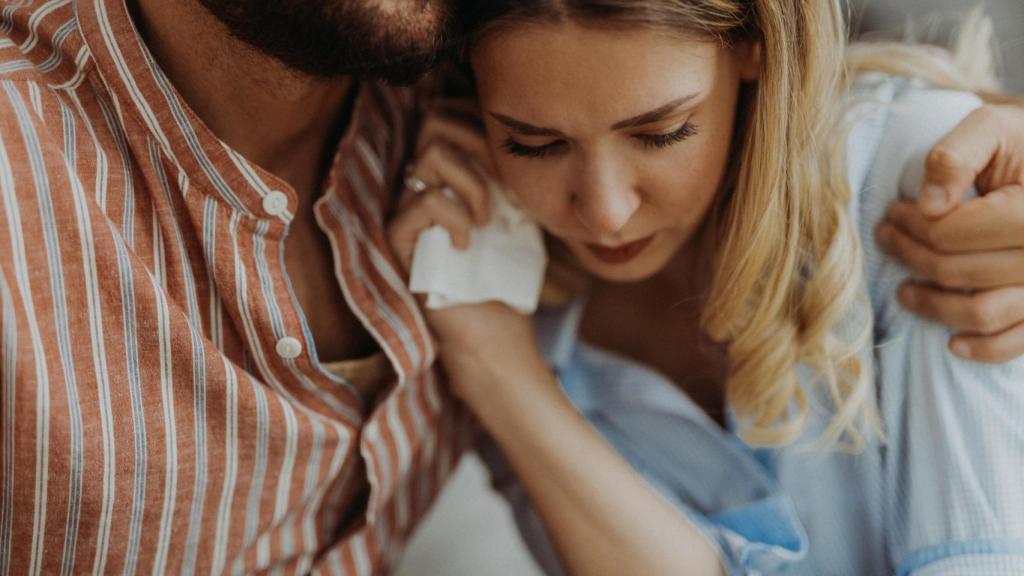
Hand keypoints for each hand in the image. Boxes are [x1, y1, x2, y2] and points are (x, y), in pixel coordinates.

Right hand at [387, 102, 543, 398]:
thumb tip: (520, 127)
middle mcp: (420, 181)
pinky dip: (455, 218)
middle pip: (435, 120)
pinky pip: (422, 202)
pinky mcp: (399, 240)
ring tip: (489, 218)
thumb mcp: (519, 207)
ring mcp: (406, 208)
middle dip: (480, 145)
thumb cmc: (508, 270)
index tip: (512, 164)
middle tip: (503, 185)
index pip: (450, 111)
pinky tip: (468, 243)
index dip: (484, 125)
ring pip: (430, 153)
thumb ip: (511, 166)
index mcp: (447, 169)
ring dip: (473, 182)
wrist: (496, 329)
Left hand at [876, 103, 1023, 361]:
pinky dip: (984, 348)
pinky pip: (1018, 342)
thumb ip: (955, 156)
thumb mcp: (991, 129)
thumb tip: (927, 205)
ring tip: (903, 290)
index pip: (952, 232)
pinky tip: (952, 342)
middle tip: (886, 239)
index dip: (911, 225)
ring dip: (933, 306)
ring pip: (982, 313)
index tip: (892, 213)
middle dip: (910, 256)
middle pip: (959, 271)